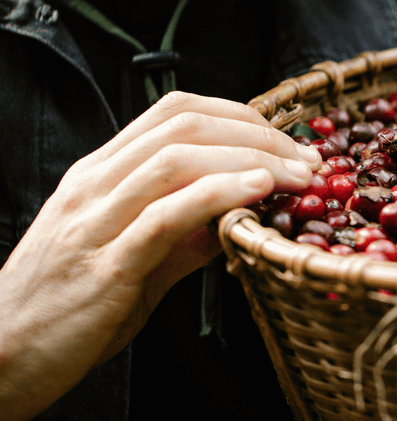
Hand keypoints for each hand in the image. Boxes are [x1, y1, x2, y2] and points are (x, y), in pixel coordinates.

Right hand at [0, 92, 320, 420]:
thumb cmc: (65, 308)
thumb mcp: (130, 259)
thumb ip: (182, 234)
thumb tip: (236, 215)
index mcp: (99, 175)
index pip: (175, 112)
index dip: (241, 115)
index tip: (287, 142)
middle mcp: (95, 186)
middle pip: (185, 125)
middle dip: (258, 133)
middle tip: (308, 159)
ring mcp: (96, 221)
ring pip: (178, 158)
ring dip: (252, 159)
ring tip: (298, 176)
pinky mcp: (105, 265)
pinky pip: (166, 214)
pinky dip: (219, 194)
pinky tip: (258, 193)